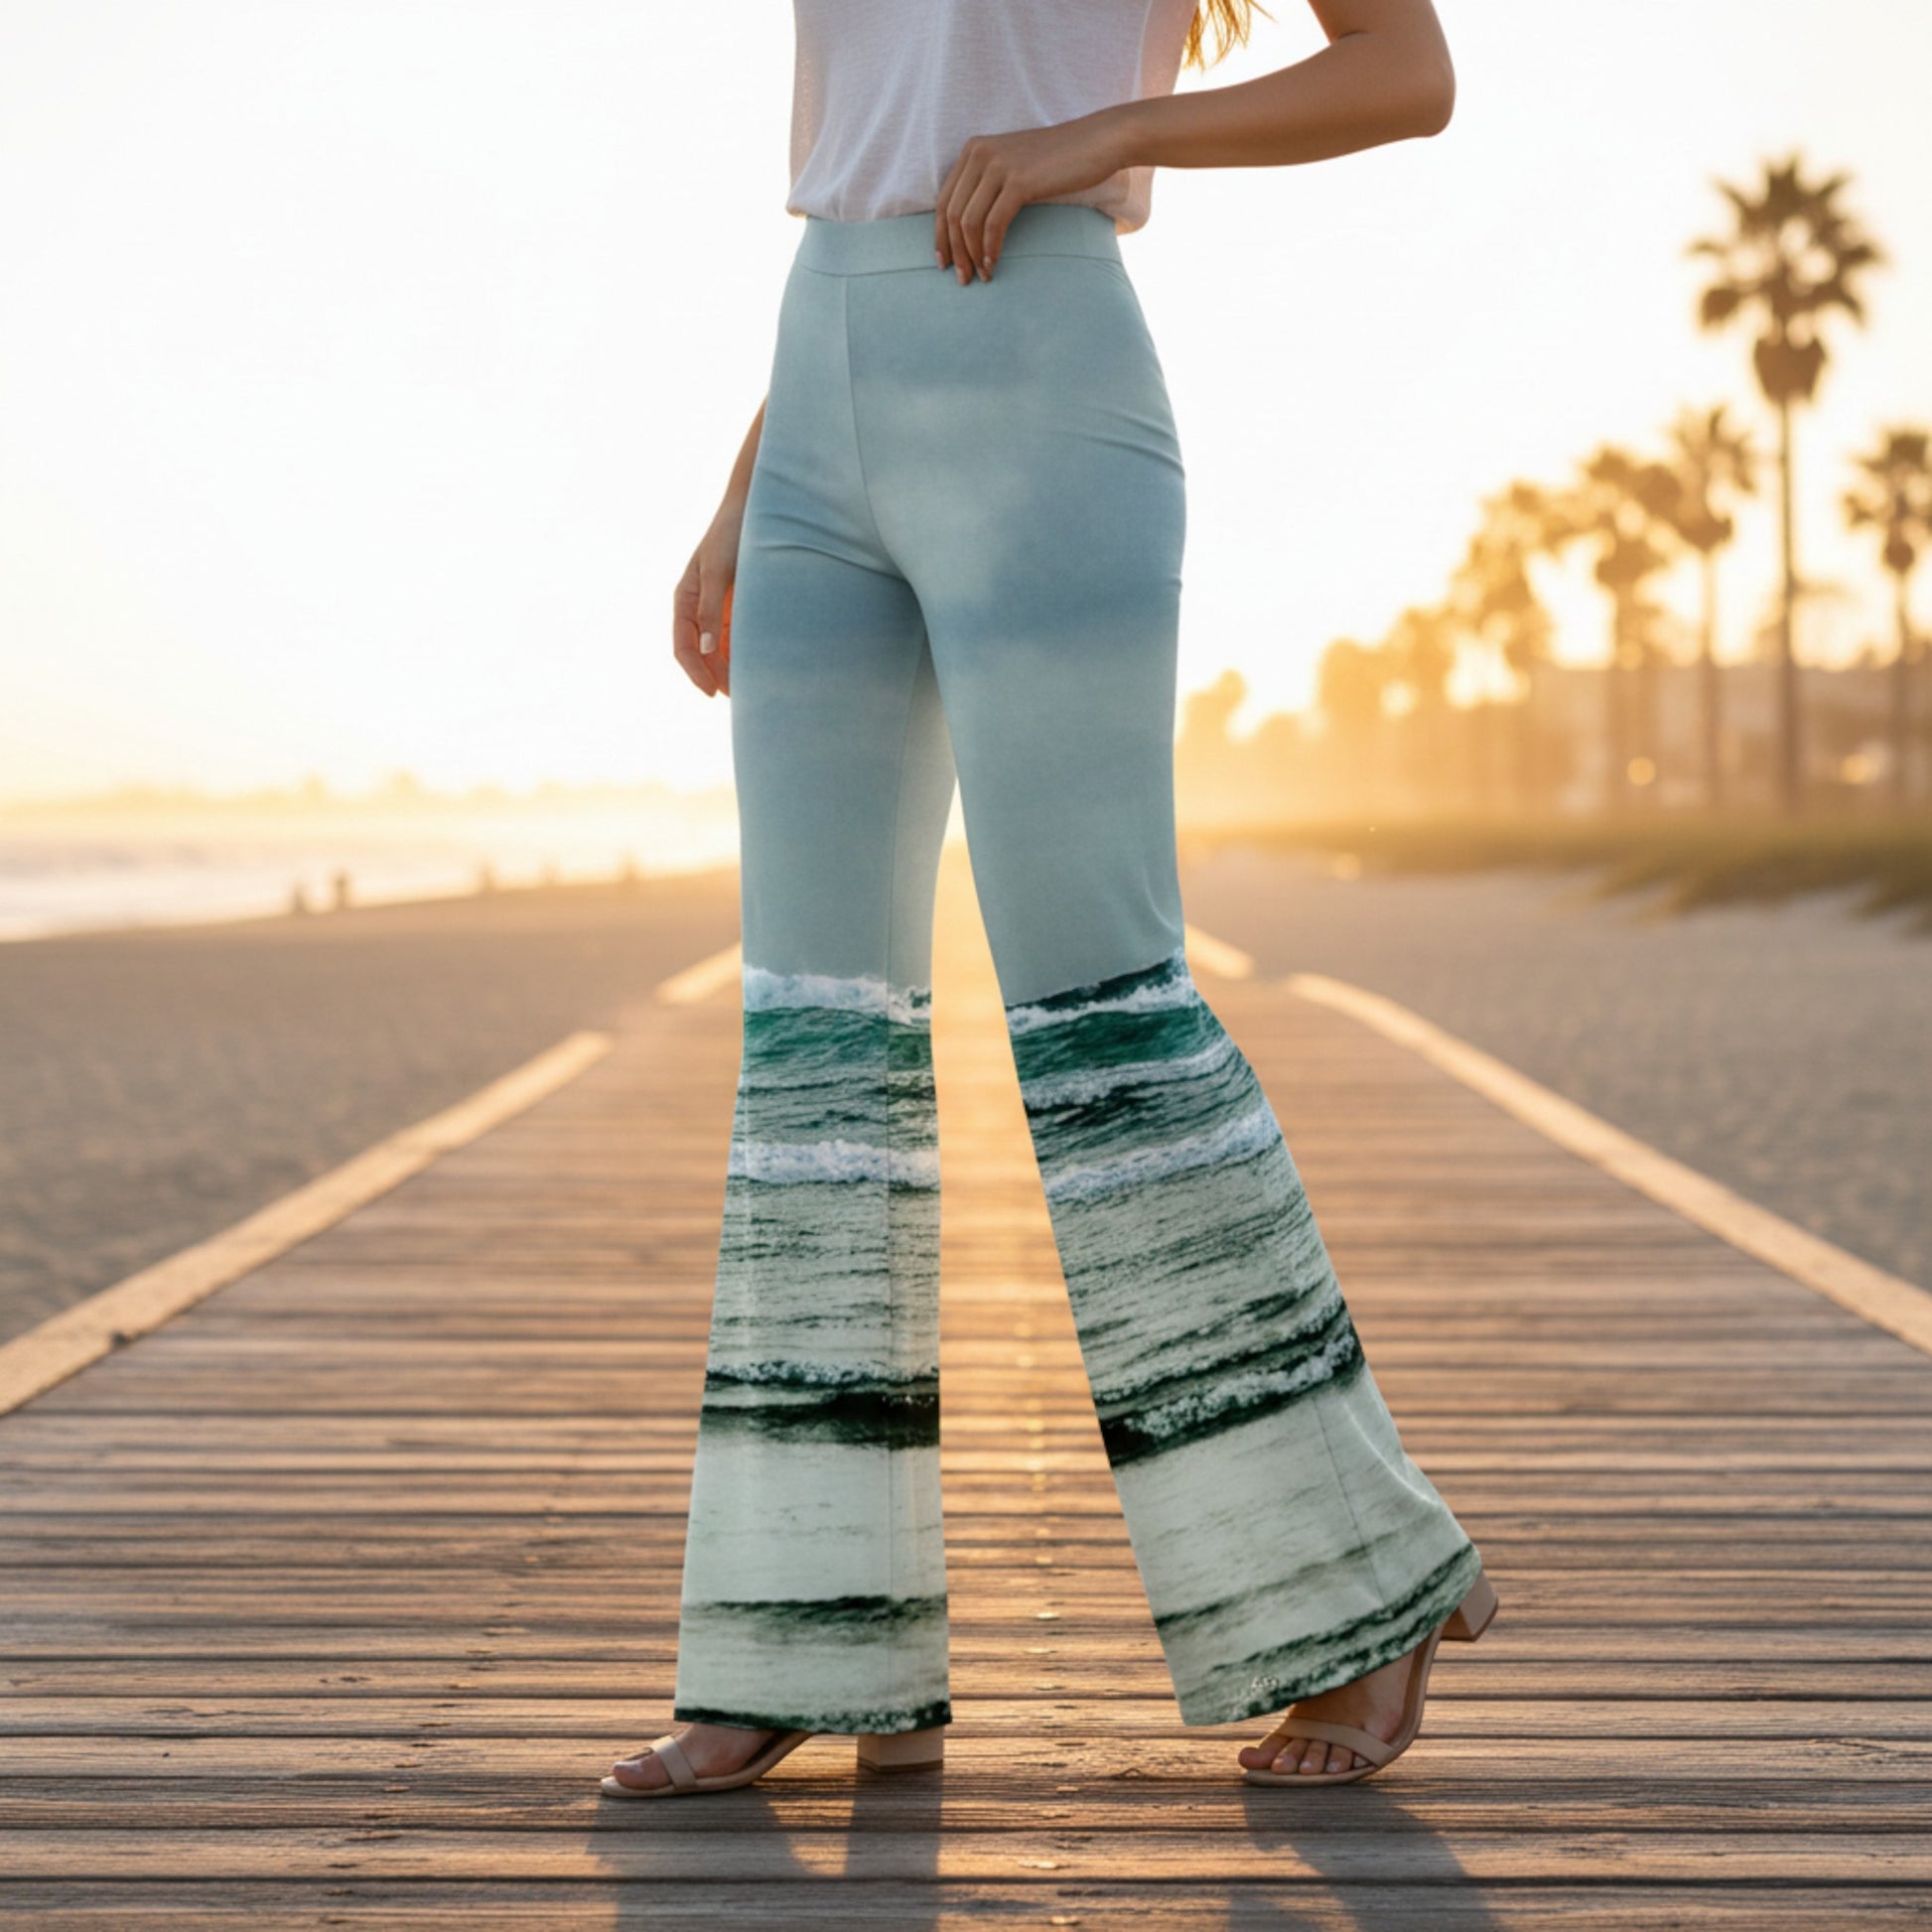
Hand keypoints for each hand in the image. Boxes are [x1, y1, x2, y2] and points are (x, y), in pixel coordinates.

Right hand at [672, 509, 740, 697]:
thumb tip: (706, 650)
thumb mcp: (717, 572)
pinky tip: (761, 667)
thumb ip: (710, 610)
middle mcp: (699, 608)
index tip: (714, 692)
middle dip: (718, 677)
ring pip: (721, 651)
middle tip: (742, 698)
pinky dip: (746, 655)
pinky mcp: (740, 608)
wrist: (757, 509)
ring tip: (753, 689)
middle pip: (702, 654)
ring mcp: (719, 609)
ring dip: (733, 670)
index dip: (696, 672)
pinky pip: (739, 639)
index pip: (683, 646)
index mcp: (685, 599)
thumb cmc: (732, 535)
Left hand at [933, 109, 1128, 283]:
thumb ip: (989, 186)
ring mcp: (998, 165)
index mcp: (973, 149)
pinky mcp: (1018, 181)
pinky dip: (990, 249)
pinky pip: (993, 224)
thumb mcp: (1014, 167)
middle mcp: (980, 153)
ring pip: (968, 221)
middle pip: (952, 213)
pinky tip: (993, 265)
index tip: (944, 263)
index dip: (940, 236)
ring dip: (972, 255)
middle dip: (954, 252)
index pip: (944, 200)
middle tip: (962, 279)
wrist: (1095, 142)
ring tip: (981, 277)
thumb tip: (968, 227)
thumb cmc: (1058, 161)